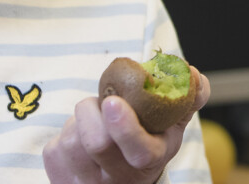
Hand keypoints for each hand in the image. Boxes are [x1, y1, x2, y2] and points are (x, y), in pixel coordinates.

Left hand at [43, 67, 210, 182]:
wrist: (122, 180)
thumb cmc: (148, 141)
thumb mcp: (172, 124)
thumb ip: (187, 96)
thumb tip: (194, 74)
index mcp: (150, 161)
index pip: (140, 153)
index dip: (126, 128)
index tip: (113, 102)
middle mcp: (119, 181)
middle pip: (97, 143)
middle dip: (92, 110)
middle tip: (102, 102)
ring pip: (71, 142)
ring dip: (78, 120)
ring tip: (94, 121)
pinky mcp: (61, 181)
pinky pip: (54, 148)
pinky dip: (65, 132)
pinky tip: (79, 137)